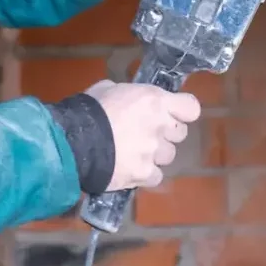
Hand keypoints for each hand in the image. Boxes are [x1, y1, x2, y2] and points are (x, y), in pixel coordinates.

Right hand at [87, 80, 201, 191]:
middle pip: (179, 134)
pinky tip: (131, 169)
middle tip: (145, 134)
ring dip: (155, 155)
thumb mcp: (108, 89)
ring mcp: (154, 152)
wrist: (74, 142)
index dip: (182, 112)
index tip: (171, 114)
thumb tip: (127, 101)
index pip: (191, 108)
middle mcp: (161, 127)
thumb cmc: (89, 110)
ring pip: (168, 156)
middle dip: (165, 134)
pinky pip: (155, 176)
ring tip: (133, 153)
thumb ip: (127, 95)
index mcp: (155, 101)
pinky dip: (146, 174)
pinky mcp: (144, 174)